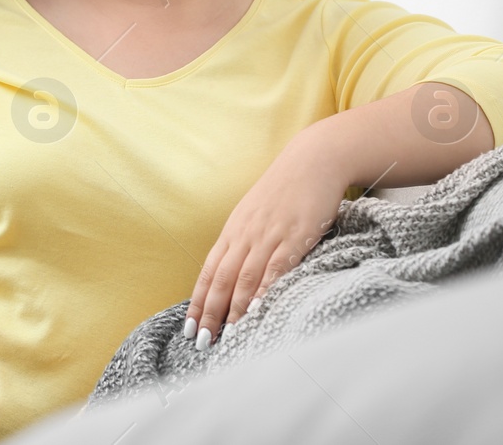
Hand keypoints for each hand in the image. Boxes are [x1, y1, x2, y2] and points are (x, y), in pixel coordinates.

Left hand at [182, 135, 348, 349]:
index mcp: (233, 230)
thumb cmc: (284, 191)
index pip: (210, 270)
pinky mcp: (294, 237)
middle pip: (222, 278)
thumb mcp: (255, 214)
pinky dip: (265, 291)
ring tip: (229, 336)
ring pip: (246, 277)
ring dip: (236, 309)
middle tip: (203, 340)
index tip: (190, 325)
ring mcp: (269, 235)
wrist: (312, 162)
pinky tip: (259, 310)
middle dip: (211, 312)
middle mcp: (245, 234)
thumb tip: (233, 271)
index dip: (199, 299)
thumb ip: (244, 240)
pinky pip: (276, 268)